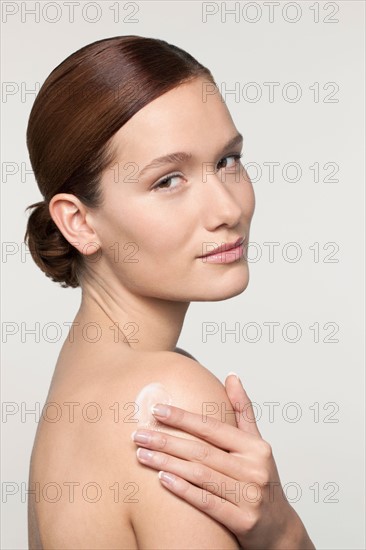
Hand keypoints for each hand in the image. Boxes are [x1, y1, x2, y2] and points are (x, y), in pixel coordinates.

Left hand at [131, 373, 314, 549]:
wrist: (279, 528)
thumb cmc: (261, 480)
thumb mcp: (256, 445)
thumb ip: (242, 411)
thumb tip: (231, 376)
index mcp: (255, 447)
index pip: (213, 428)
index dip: (183, 418)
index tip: (157, 410)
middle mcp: (254, 469)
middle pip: (201, 451)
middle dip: (166, 441)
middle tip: (139, 434)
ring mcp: (249, 496)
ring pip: (200, 474)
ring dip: (167, 462)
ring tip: (142, 454)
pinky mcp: (243, 522)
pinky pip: (207, 502)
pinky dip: (183, 489)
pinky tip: (162, 478)